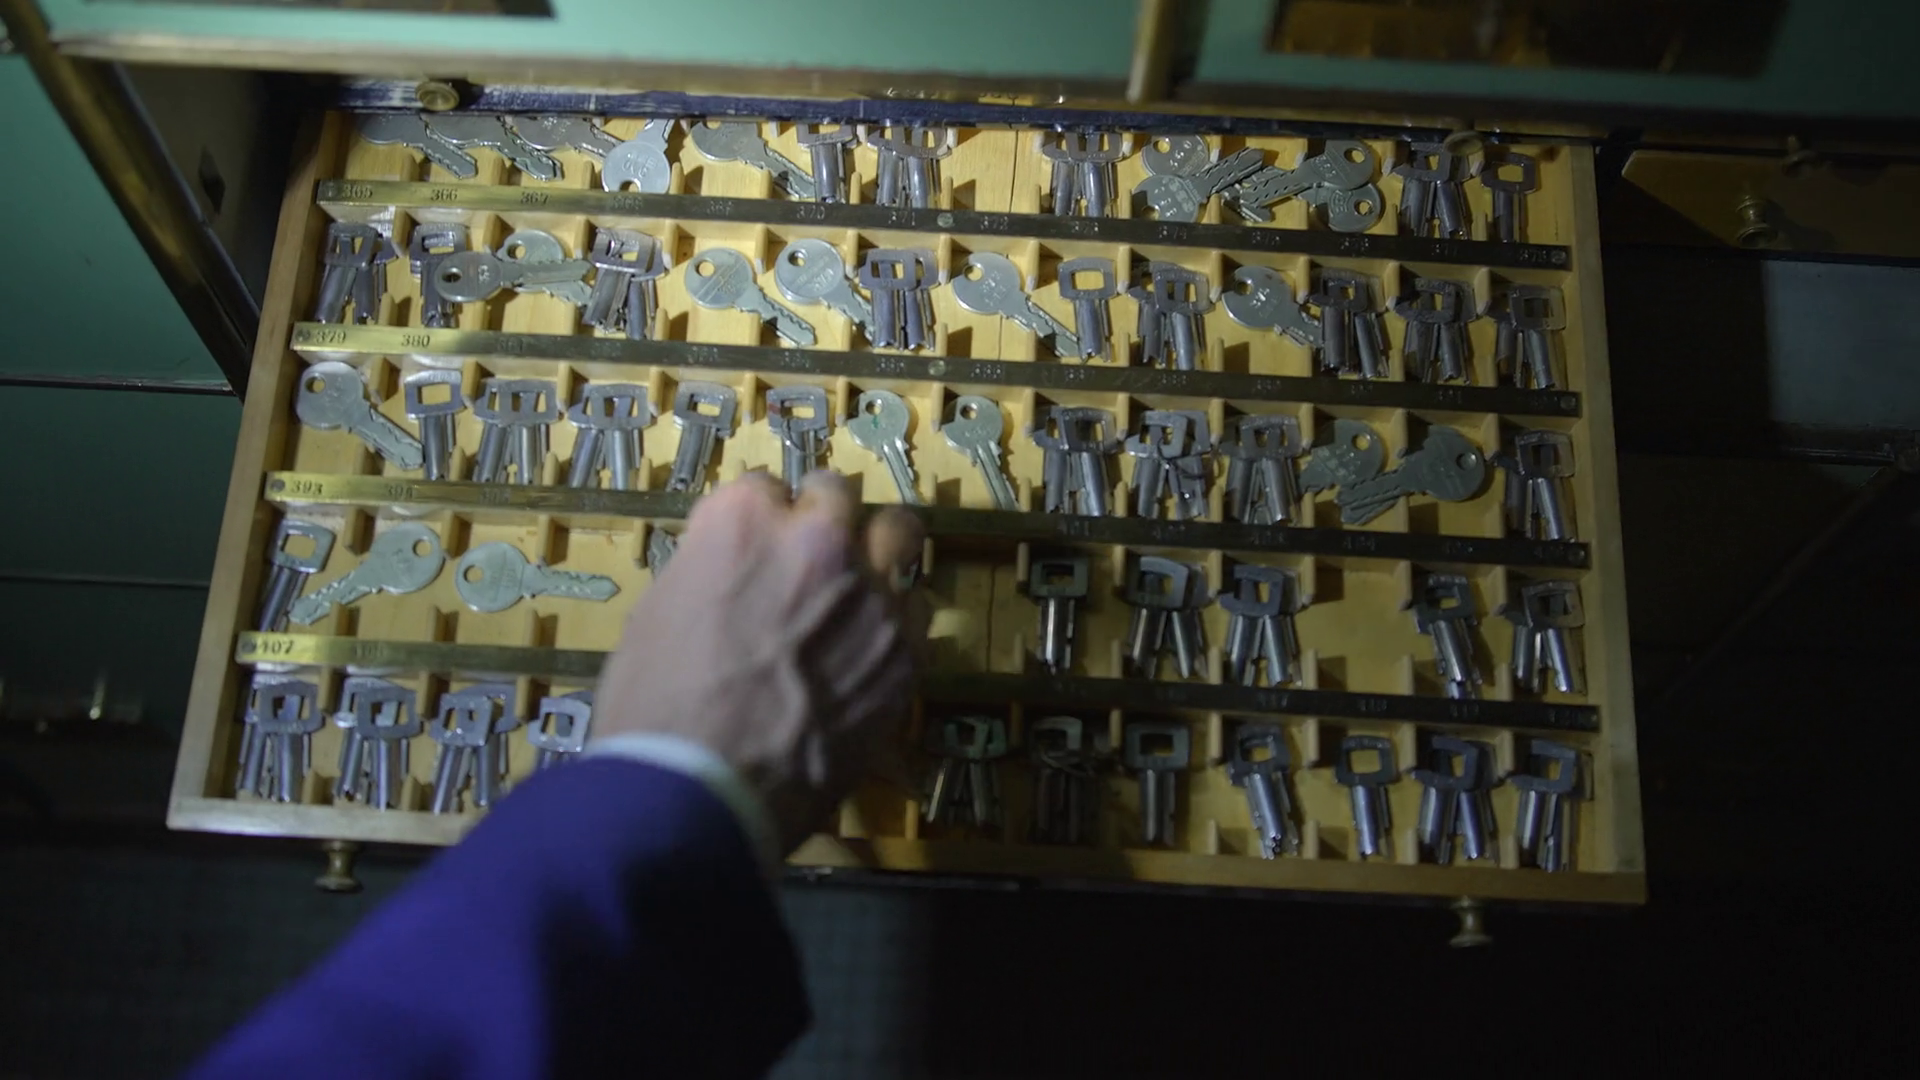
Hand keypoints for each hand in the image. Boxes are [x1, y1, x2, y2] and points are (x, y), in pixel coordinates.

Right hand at [591, 471, 924, 852]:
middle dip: (825, 519)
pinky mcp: (906, 651)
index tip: (756, 550)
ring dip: (877, 555)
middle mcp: (818, 540)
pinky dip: (897, 622)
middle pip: (839, 496)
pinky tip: (872, 651)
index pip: (764, 488)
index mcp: (744, 521)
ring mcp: (872, 593)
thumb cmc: (654, 707)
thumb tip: (736, 576)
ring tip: (860, 588)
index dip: (759, 522)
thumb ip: (710, 572)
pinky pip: (918, 610)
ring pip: (898, 536)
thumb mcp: (659, 614)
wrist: (703, 790)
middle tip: (813, 556)